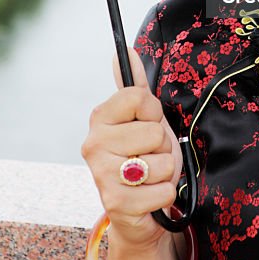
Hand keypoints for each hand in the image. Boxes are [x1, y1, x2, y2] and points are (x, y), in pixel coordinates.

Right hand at [81, 45, 183, 248]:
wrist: (139, 209)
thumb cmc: (143, 156)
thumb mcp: (144, 118)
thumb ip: (135, 85)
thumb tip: (123, 50)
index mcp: (99, 118)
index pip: (140, 98)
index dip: (153, 112)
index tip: (147, 123)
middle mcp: (93, 145)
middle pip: (154, 131)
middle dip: (162, 146)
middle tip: (148, 155)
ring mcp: (102, 175)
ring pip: (161, 162)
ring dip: (165, 171)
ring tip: (150, 176)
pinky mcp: (116, 204)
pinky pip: (164, 190)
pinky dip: (164, 195)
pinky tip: (149, 197)